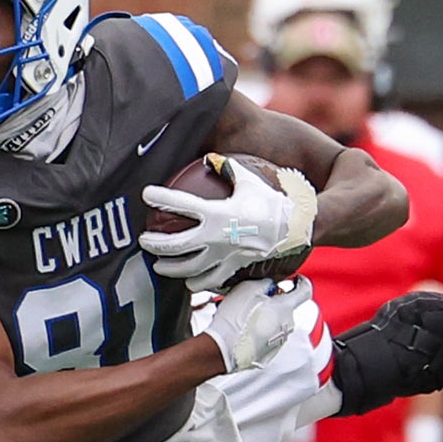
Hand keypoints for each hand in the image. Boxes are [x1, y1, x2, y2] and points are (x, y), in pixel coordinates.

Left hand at [141, 156, 317, 291]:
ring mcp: (223, 257)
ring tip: (159, 266)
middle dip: (153, 243)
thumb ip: (229, 169)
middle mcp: (215, 238)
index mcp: (216, 213)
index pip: (178, 203)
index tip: (146, 194)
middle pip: (173, 245)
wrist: (300, 230)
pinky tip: (189, 282)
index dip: (159, 197)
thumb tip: (212, 158)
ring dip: (169, 268)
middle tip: (143, 240)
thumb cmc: (276, 202)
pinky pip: (210, 281)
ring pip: (187, 269)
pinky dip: (197, 282)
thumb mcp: (251, 181)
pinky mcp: (233, 271)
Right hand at [202, 278, 314, 371]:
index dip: (301, 282)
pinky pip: (268, 338)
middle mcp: (287, 326)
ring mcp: (279, 342)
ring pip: (277, 323)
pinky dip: (259, 333)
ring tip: (244, 317)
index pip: (305, 290)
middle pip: (287, 308)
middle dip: (274, 302)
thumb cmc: (234, 320)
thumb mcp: (248, 288)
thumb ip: (266, 283)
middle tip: (255, 300)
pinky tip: (243, 331)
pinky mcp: (269, 354)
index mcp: (286, 308)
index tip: (296, 280)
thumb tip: (270, 285)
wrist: (222, 349)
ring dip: (266, 318)